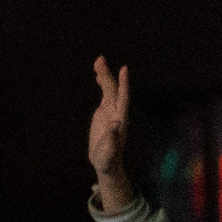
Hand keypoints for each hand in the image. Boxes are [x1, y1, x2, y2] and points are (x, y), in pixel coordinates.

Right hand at [89, 57, 136, 210]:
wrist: (106, 163)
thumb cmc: (108, 159)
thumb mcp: (109, 151)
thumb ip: (112, 138)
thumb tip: (116, 123)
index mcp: (119, 119)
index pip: (123, 98)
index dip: (123, 84)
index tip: (124, 69)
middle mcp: (117, 113)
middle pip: (113, 90)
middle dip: (107, 75)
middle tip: (100, 58)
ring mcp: (111, 112)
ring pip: (109, 90)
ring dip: (104, 76)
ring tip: (98, 60)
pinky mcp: (104, 113)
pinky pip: (105, 95)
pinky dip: (102, 84)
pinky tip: (98, 75)